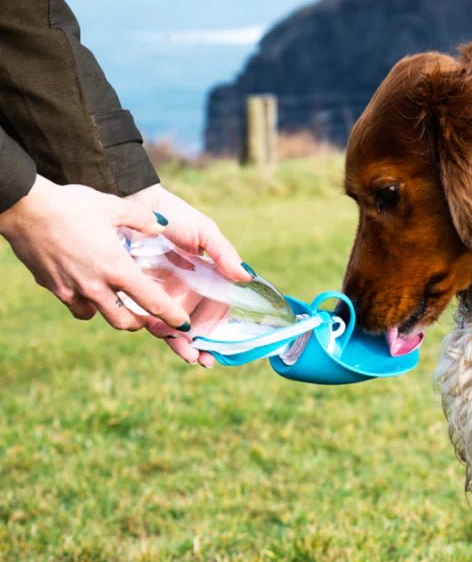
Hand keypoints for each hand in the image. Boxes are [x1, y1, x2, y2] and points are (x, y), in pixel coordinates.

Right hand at [0, 175, 191, 333]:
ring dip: (113, 315)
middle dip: (141, 323)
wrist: (25, 209)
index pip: (152, 302)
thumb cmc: (72, 205)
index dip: (171, 316)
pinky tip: (90, 291)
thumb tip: (162, 225)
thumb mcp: (114, 207)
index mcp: (117, 268)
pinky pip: (76, 306)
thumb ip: (142, 219)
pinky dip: (86, 305)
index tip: (183, 325)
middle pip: (125, 321)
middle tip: (149, 317)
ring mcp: (72, 290)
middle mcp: (96, 286)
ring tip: (121, 306)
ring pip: (99, 316)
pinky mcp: (53, 288)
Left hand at [125, 183, 252, 366]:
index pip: (216, 308)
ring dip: (183, 344)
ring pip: (173, 326)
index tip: (223, 343)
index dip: (220, 328)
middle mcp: (184, 290)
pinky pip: (148, 316)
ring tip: (190, 355)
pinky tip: (168, 339)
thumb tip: (247, 276)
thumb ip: (224, 253)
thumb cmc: (172, 215)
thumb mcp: (204, 232)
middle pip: (196, 323)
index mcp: (204, 278)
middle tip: (206, 359)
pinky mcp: (137, 293)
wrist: (134, 202)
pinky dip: (159, 331)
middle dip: (202, 344)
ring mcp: (161, 293)